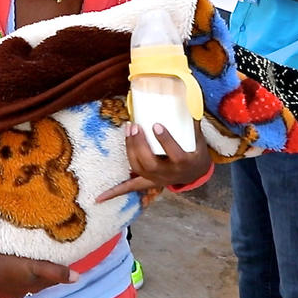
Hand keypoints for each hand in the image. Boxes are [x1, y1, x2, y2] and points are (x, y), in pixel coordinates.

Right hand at [0, 248, 77, 297]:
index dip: (56, 271)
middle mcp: (15, 290)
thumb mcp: (32, 268)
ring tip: (29, 250)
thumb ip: (53, 272)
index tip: (62, 257)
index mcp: (27, 288)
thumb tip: (77, 278)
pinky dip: (10, 265)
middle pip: (33, 279)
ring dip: (24, 266)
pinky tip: (8, 255)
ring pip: (18, 276)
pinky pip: (4, 272)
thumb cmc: (3, 266)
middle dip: (41, 268)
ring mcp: (0, 285)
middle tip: (48, 251)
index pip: (47, 280)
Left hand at [95, 120, 210, 202]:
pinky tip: (99, 199)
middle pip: (150, 162)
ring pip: (138, 168)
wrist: (196, 173)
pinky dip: (113, 192)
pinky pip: (130, 188)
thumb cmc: (196, 151)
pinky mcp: (147, 182)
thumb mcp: (199, 138)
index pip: (175, 154)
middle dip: (140, 144)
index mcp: (184, 163)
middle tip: (135, 127)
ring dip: (130, 150)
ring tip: (128, 130)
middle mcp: (169, 174)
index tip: (156, 125)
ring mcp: (156, 179)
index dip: (165, 141)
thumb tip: (189, 98)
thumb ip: (193, 122)